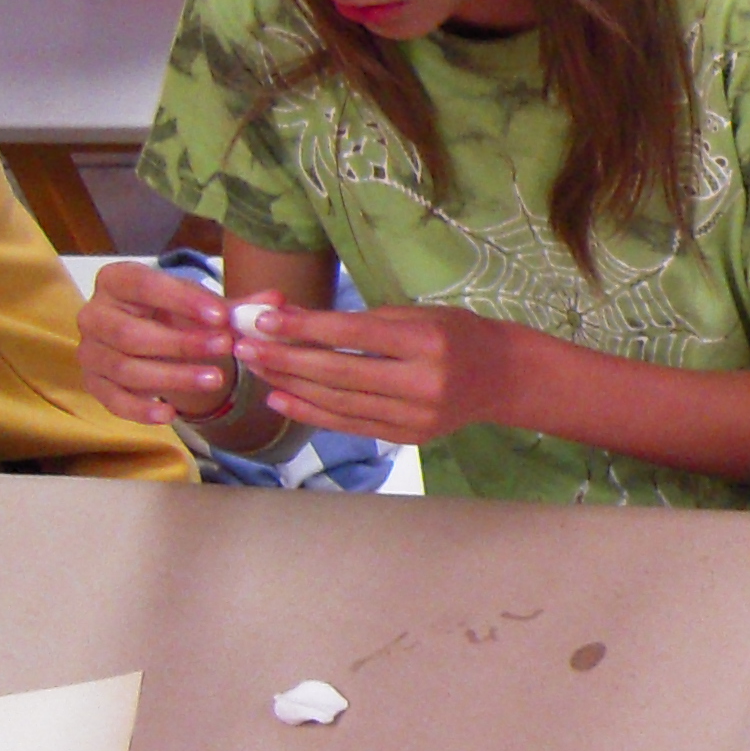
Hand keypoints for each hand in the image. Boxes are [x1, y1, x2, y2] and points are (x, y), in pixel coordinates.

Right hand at [76, 261, 236, 427]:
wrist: (144, 333)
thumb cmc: (171, 312)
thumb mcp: (199, 305)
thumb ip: (235, 305)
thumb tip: (276, 301)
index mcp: (116, 280)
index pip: (145, 286)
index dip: (183, 301)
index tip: (222, 317)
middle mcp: (94, 314)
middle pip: (131, 334)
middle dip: (181, 344)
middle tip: (225, 348)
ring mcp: (90, 352)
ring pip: (126, 369)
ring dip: (172, 377)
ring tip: (215, 379)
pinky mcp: (93, 384)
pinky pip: (113, 401)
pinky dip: (141, 410)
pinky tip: (171, 414)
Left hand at [237, 303, 531, 445]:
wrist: (504, 377)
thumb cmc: (458, 334)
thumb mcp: (417, 314)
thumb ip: (359, 320)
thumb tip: (293, 317)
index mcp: (428, 342)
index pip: (355, 335)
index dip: (306, 328)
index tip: (265, 321)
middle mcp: (422, 383)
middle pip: (340, 373)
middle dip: (286, 359)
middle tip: (245, 347)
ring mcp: (415, 416)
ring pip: (339, 402)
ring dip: (291, 386)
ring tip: (256, 369)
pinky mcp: (407, 436)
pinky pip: (350, 424)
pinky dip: (311, 413)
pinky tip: (281, 399)